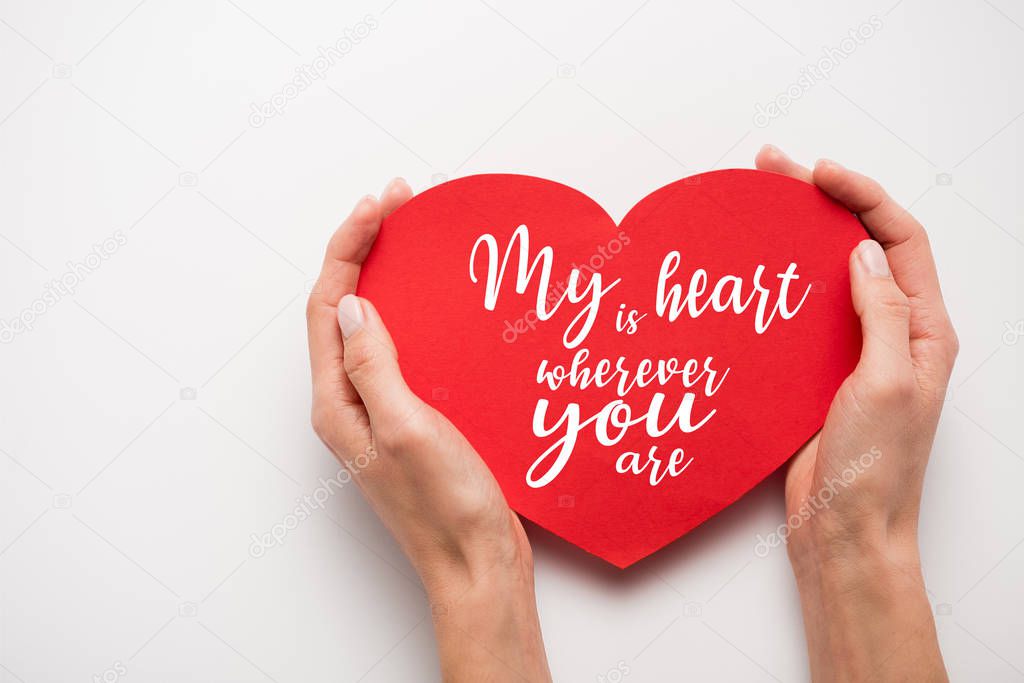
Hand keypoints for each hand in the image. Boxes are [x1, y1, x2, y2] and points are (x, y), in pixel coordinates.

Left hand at [306, 179, 549, 681]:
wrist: (478, 567)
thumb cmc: (445, 507)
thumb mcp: (408, 428)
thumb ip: (373, 366)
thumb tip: (350, 303)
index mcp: (337, 403)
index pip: (326, 306)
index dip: (349, 246)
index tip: (382, 205)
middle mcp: (349, 404)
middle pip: (341, 309)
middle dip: (364, 248)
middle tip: (399, 203)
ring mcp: (379, 412)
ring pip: (371, 327)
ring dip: (387, 276)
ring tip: (414, 236)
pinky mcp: (410, 420)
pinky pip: (401, 352)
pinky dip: (415, 314)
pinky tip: (441, 303)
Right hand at [756, 146, 955, 680]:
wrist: (844, 529)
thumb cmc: (876, 467)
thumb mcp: (887, 383)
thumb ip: (882, 314)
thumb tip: (861, 252)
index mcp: (924, 330)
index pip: (899, 242)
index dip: (863, 198)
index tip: (819, 175)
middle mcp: (892, 333)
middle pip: (860, 248)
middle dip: (822, 204)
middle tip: (775, 171)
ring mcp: (852, 352)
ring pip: (825, 278)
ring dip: (794, 241)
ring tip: (757, 208)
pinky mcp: (816, 373)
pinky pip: (800, 315)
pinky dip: (776, 288)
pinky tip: (748, 276)